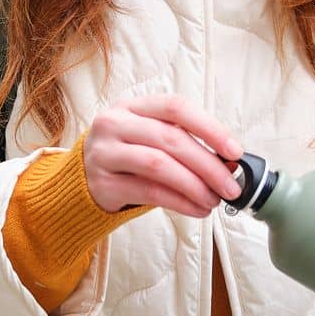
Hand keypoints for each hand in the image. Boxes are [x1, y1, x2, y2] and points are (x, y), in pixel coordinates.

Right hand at [82, 94, 242, 218]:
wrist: (79, 180)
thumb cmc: (125, 156)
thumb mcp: (149, 139)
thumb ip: (183, 143)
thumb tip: (228, 161)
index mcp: (131, 106)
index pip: (176, 107)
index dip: (209, 127)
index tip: (235, 151)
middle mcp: (114, 123)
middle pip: (170, 139)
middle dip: (208, 165)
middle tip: (231, 186)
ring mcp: (105, 152)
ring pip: (159, 165)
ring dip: (194, 185)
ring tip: (213, 200)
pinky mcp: (102, 183)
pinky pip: (149, 192)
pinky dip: (179, 202)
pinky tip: (196, 209)